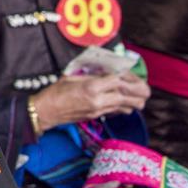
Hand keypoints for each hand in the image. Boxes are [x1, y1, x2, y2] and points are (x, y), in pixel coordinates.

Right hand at [31, 72, 149, 130]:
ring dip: (134, 100)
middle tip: (141, 86)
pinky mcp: (98, 116)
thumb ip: (92, 74)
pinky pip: (118, 111)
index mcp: (92, 87)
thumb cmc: (55, 91)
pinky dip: (123, 105)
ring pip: (128, 107)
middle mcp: (99, 100)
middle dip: (141, 91)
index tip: (129, 72)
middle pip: (131, 97)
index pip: (120, 81)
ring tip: (134, 93)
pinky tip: (120, 100)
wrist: (46, 111)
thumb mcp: (72, 76)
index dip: (129, 76)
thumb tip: (107, 70)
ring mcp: (100, 110)